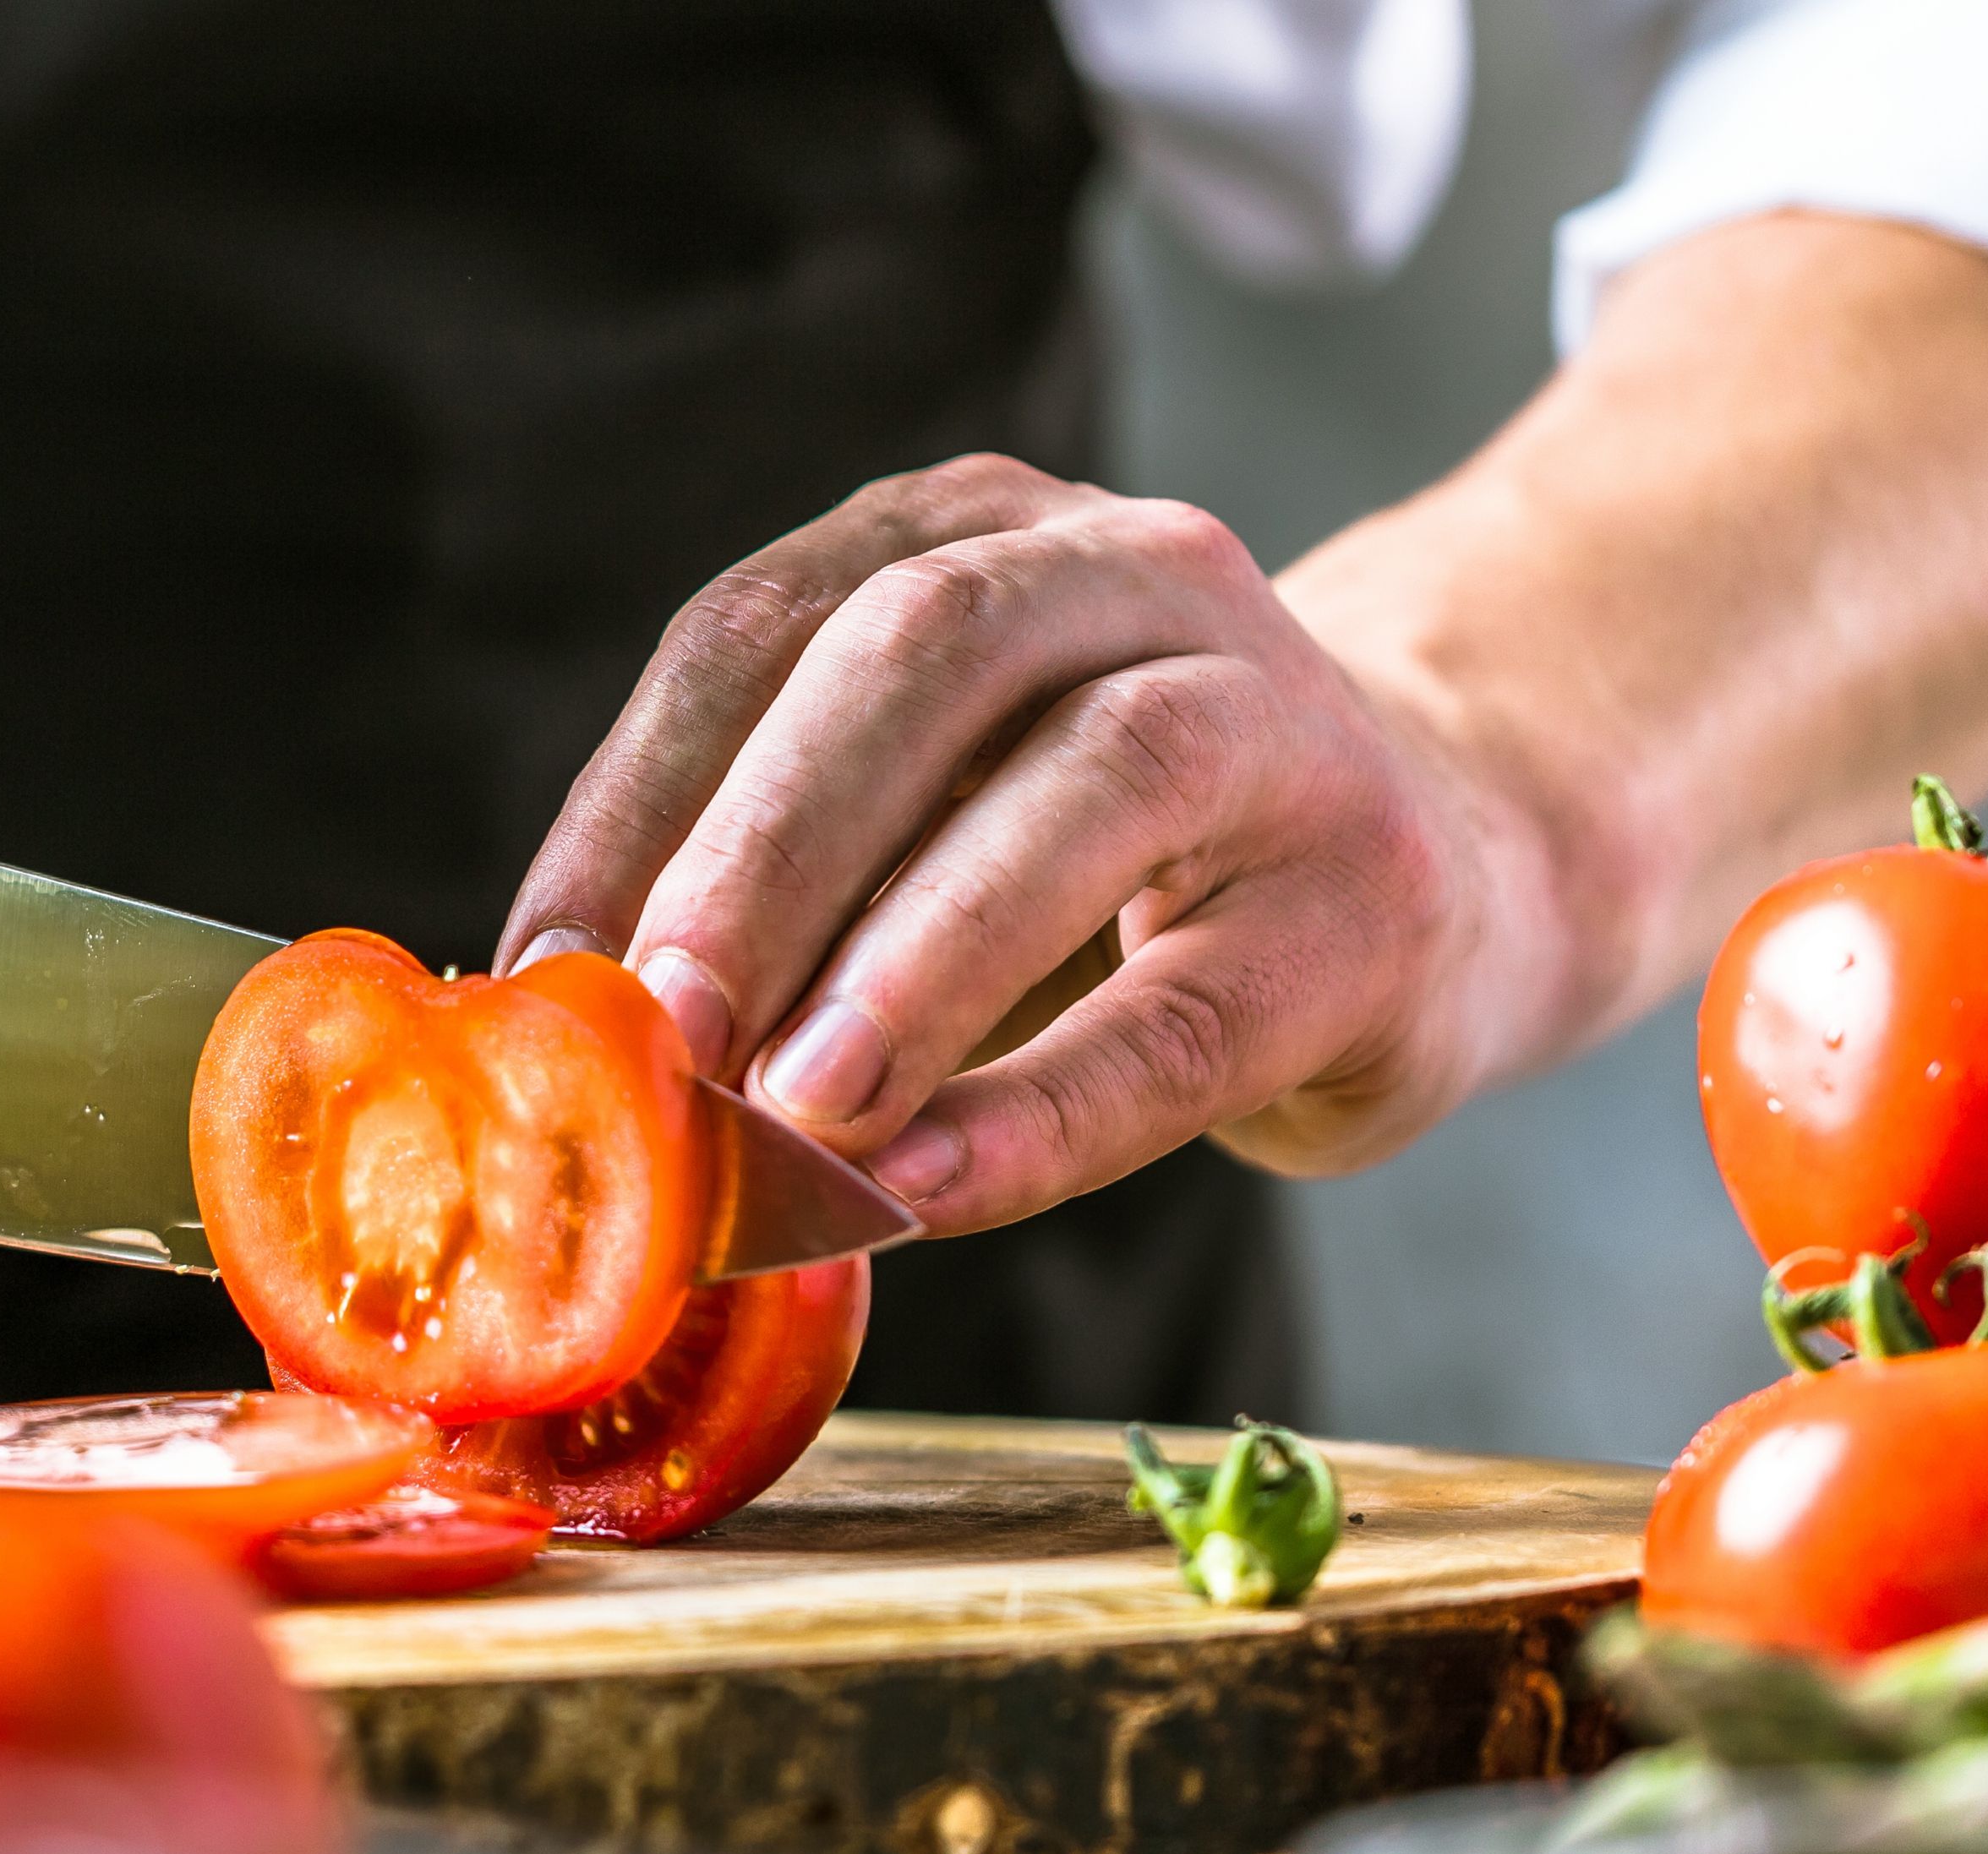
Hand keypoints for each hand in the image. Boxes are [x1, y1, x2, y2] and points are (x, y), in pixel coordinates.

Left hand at [497, 455, 1562, 1233]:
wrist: (1448, 873)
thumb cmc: (1116, 868)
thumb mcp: (933, 817)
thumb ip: (778, 889)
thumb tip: (566, 1032)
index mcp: (976, 535)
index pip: (762, 625)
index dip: (634, 794)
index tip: (538, 963)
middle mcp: (1133, 571)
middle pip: (923, 657)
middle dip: (766, 847)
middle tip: (660, 1023)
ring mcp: (1280, 714)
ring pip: (1089, 787)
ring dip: (913, 957)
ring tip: (792, 1107)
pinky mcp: (1372, 897)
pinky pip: (1186, 1011)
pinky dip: (1041, 1109)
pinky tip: (925, 1185)